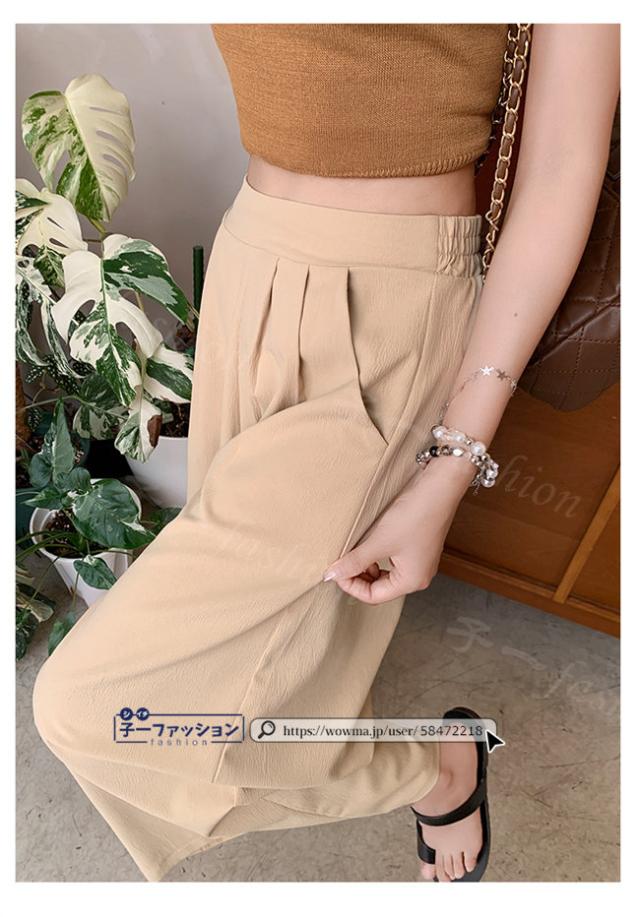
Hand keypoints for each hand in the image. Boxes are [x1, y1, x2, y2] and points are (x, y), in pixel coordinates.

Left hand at [322, 457, 474, 604]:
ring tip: (355, 552)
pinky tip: (369, 543)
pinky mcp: (418, 547)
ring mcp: (420, 562)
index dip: (351, 586)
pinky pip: (393, 561)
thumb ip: (354, 561)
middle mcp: (419, 576)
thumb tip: (333, 575)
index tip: (337, 571)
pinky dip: (378, 556)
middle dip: (359, 577)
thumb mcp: (379, 541)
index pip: (374, 596)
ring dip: (368, 566)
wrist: (439, 487)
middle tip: (343, 562)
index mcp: (412, 581)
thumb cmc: (416, 515)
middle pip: (380, 588)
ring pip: (386, 574)